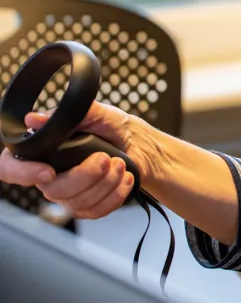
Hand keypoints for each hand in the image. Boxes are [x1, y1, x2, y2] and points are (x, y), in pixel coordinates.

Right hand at [0, 101, 159, 218]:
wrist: (143, 145)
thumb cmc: (116, 127)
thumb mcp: (98, 113)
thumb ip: (70, 115)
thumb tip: (35, 118)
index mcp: (44, 150)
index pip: (10, 167)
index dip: (22, 173)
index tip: (48, 171)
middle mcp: (50, 174)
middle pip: (52, 190)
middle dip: (84, 175)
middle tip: (106, 158)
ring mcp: (68, 193)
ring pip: (76, 203)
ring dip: (105, 183)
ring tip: (120, 163)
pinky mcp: (88, 206)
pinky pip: (95, 211)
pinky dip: (115, 195)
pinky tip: (124, 178)